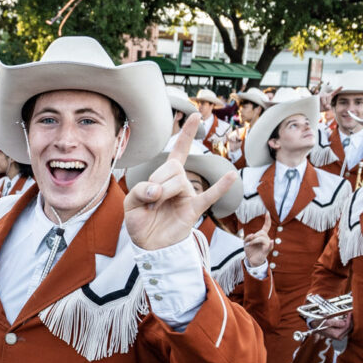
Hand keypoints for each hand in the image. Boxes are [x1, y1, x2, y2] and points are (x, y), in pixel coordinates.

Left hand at [124, 111, 237, 250]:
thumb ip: (140, 191)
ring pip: (180, 182)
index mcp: (164, 177)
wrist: (148, 246)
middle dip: (157, 180)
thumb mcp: (131, 203)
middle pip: (173, 168)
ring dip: (164, 191)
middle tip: (150, 198)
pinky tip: (231, 176)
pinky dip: (220, 187)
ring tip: (156, 205)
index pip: (178, 151)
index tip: (196, 115)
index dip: (187, 134)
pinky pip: (208, 197)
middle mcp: (179, 183)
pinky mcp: (193, 210)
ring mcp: (188, 196)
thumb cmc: (141, 222)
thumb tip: (157, 191)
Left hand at [243, 213, 272, 266]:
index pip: (266, 226)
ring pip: (262, 238)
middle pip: (261, 233)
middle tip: (249, 241)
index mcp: (262, 236)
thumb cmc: (250, 250)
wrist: (251, 260)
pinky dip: (270, 244)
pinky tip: (271, 241)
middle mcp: (266, 239)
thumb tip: (252, 235)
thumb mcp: (246, 242)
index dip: (267, 220)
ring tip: (250, 244)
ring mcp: (267, 244)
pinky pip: (269, 246)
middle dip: (254, 236)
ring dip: (254, 240)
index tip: (267, 213)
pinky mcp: (266, 250)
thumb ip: (248, 237)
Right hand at [316, 313, 351, 339]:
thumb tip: (344, 323)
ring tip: (349, 315)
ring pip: (349, 328)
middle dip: (350, 320)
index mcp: (336, 335)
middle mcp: (339, 337)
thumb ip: (336, 323)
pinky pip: (346, 328)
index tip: (350, 313)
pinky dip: (347, 323)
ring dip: (349, 321)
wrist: (316, 326)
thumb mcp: (327, 322)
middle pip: (349, 328)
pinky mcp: (340, 333)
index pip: (346, 327)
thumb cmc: (321, 324)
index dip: (349, 319)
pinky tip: (346, 318)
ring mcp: (340, 336)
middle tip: (351, 313)